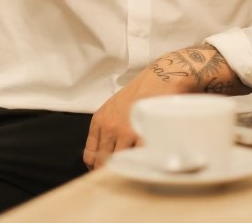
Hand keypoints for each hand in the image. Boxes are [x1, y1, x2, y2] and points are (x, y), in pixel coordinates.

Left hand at [83, 45, 247, 169]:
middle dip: (110, 170)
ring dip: (127, 166)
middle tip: (120, 173)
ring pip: (120, 162)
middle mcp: (109, 127)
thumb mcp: (113, 107)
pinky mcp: (143, 134)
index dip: (96, 167)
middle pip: (103, 162)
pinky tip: (145, 162)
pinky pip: (138, 158)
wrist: (161, 78)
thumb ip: (107, 128)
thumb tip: (104, 153)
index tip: (104, 171)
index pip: (90, 155)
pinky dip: (140, 163)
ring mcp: (125, 132)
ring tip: (134, 167)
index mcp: (100, 120)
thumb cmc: (140, 92)